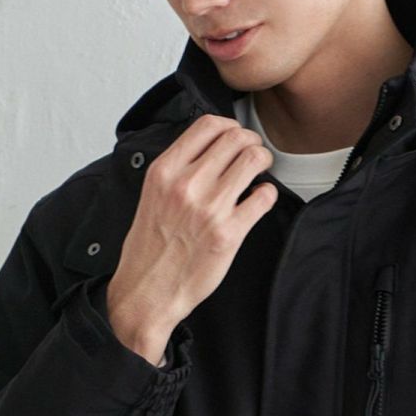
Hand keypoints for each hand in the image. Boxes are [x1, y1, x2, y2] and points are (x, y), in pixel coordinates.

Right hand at [106, 113, 278, 335]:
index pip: (208, 125)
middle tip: (252, 153)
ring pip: (254, 160)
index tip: (236, 135)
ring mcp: (210, 209)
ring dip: (263, 161)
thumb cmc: (149, 247)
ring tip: (259, 172)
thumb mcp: (152, 194)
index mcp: (164, 171)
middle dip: (251, 142)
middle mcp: (186, 185)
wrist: (147, 291)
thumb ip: (178, 168)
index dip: (230, 125)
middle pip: (236, 138)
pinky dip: (267, 193)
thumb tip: (210, 146)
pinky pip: (263, 196)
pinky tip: (259, 198)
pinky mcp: (229, 233)